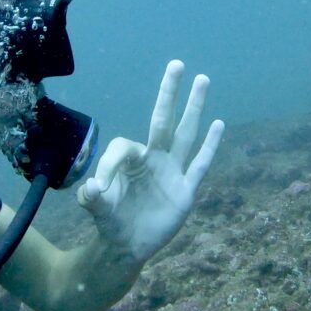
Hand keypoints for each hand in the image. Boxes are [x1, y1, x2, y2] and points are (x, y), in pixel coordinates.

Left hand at [77, 60, 224, 262]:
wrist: (127, 245)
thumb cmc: (111, 221)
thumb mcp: (96, 209)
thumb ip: (91, 199)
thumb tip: (91, 187)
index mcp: (130, 160)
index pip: (124, 146)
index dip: (109, 163)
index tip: (98, 187)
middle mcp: (153, 158)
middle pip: (163, 120)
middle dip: (169, 93)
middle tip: (176, 64)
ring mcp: (172, 172)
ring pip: (186, 134)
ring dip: (194, 108)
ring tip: (202, 80)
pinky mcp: (185, 190)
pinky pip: (199, 165)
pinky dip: (210, 146)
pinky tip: (219, 125)